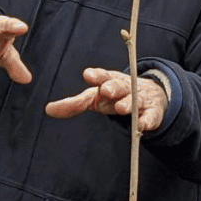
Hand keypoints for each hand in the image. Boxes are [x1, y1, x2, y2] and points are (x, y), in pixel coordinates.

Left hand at [45, 68, 168, 129]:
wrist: (150, 95)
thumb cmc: (114, 96)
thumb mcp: (94, 99)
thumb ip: (73, 104)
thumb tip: (48, 109)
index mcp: (108, 82)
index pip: (102, 76)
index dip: (95, 76)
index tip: (88, 75)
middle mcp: (124, 88)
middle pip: (118, 86)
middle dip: (112, 87)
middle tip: (106, 90)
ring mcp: (139, 99)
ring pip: (134, 100)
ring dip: (128, 103)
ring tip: (122, 108)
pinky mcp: (153, 112)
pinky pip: (151, 116)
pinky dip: (148, 120)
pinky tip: (143, 125)